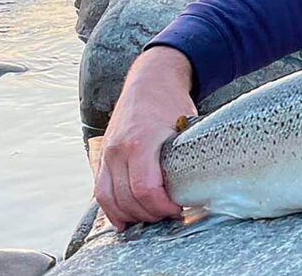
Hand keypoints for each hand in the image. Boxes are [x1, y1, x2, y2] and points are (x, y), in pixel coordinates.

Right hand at [93, 45, 195, 230]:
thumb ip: (187, 155)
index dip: (161, 206)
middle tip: (169, 215)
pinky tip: (124, 219)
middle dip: (149, 214)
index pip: (145, 189)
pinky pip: (100, 190)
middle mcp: (118, 149)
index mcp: (140, 141)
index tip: (177, 209)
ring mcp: (107, 153)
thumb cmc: (170, 102)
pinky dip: (110, 208)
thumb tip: (201, 184)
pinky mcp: (102, 156)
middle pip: (127, 198)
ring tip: (151, 218)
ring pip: (108, 198)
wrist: (149, 81)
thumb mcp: (185, 126)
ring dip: (130, 215)